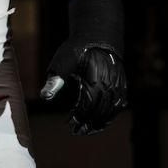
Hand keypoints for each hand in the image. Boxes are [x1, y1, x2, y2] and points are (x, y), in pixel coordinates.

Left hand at [41, 0, 127, 134]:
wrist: (98, 36)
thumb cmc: (77, 49)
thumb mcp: (62, 62)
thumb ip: (55, 80)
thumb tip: (44, 96)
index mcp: (95, 80)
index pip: (88, 106)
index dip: (79, 117)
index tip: (70, 124)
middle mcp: (110, 84)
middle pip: (100, 111)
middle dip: (89, 123)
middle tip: (77, 131)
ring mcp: (118, 85)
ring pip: (112, 110)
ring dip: (100, 123)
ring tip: (88, 130)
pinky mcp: (122, 84)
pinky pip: (119, 104)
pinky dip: (111, 115)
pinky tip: (101, 122)